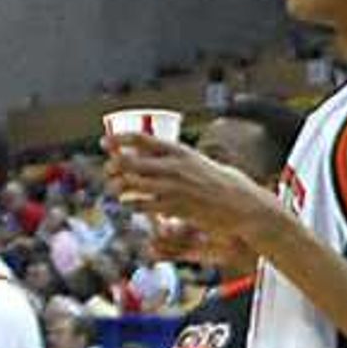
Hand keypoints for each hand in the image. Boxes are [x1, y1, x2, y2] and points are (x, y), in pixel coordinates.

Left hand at [107, 136, 289, 254]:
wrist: (242, 205)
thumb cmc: (223, 183)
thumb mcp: (199, 162)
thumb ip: (177, 159)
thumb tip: (152, 156)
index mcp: (180, 151)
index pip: (141, 139)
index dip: (119, 139)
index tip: (104, 142)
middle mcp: (174, 167)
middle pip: (130, 161)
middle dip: (114, 165)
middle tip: (109, 168)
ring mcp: (173, 188)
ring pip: (133, 184)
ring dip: (118, 185)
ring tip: (115, 187)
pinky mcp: (174, 208)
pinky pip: (143, 205)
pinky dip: (131, 203)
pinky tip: (128, 203)